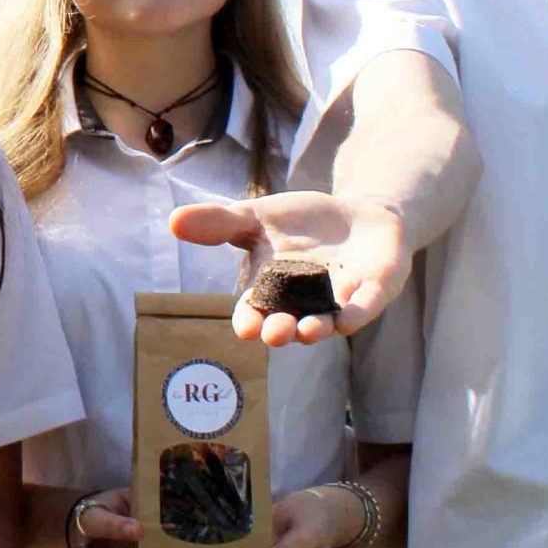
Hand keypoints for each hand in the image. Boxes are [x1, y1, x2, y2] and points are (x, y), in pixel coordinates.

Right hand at [169, 193, 405, 344]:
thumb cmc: (303, 222)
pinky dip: (356, 314)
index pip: (256, 310)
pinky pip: (365, 308)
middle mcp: (304, 303)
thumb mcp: (257, 216)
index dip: (250, 320)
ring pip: (326, 323)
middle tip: (275, 333)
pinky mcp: (374, 292)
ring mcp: (340, 300)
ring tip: (306, 331)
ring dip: (316, 329)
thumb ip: (220, 223)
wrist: (360, 214)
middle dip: (282, 331)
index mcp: (272, 289)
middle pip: (289, 324)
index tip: (245, 327)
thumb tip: (173, 220)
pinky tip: (348, 318)